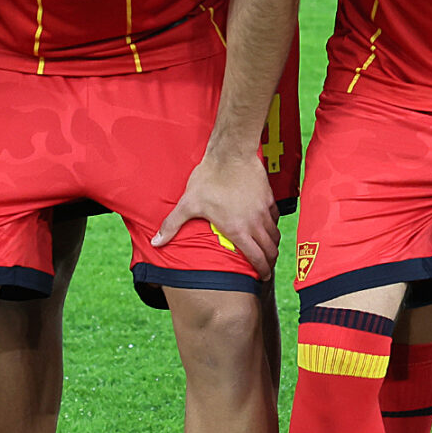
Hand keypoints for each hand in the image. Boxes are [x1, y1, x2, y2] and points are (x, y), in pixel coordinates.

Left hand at [153, 142, 276, 274]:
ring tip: (268, 249)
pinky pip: (275, 217)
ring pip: (275, 234)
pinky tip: (268, 225)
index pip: (256, 257)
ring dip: (272, 245)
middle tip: (266, 268)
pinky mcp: (268, 198)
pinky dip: (273, 226)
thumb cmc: (209, 178)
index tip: (263, 277)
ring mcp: (264, 210)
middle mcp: (255, 223)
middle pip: (270, 249)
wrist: (230, 155)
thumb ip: (172, 225)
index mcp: (237, 229)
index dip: (262, 271)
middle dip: (270, 262)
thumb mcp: (188, 203)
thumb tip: (156, 242)